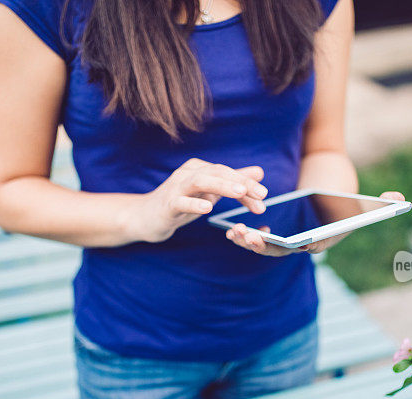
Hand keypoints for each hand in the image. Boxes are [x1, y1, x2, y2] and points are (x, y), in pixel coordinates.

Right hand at [135, 158, 266, 242]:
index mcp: (200, 169)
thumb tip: (259, 172)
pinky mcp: (167, 204)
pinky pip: (181, 201)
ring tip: (239, 192)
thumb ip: (233, 182)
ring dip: (221, 185)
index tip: (264, 197)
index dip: (247, 184)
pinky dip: (194, 203)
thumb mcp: (210, 192)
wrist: (148, 217)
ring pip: (200, 181)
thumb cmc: (180, 203)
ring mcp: (176, 187)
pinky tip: (207, 207)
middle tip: (261, 194)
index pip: (227, 173)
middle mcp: (188, 173)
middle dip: (240, 183)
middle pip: (217, 173)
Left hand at [226, 190, 405, 256]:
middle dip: (265, 245)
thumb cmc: (344, 196)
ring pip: (267, 247)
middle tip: (249, 236)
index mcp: (324, 240)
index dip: (296, 244)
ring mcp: (289, 242)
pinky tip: (230, 230)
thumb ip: (385, 201)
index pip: (311, 245)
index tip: (281, 240)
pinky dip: (245, 237)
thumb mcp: (364, 200)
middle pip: (284, 249)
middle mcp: (305, 246)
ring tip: (236, 234)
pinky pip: (258, 240)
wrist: (328, 190)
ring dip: (250, 243)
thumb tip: (398, 198)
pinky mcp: (276, 236)